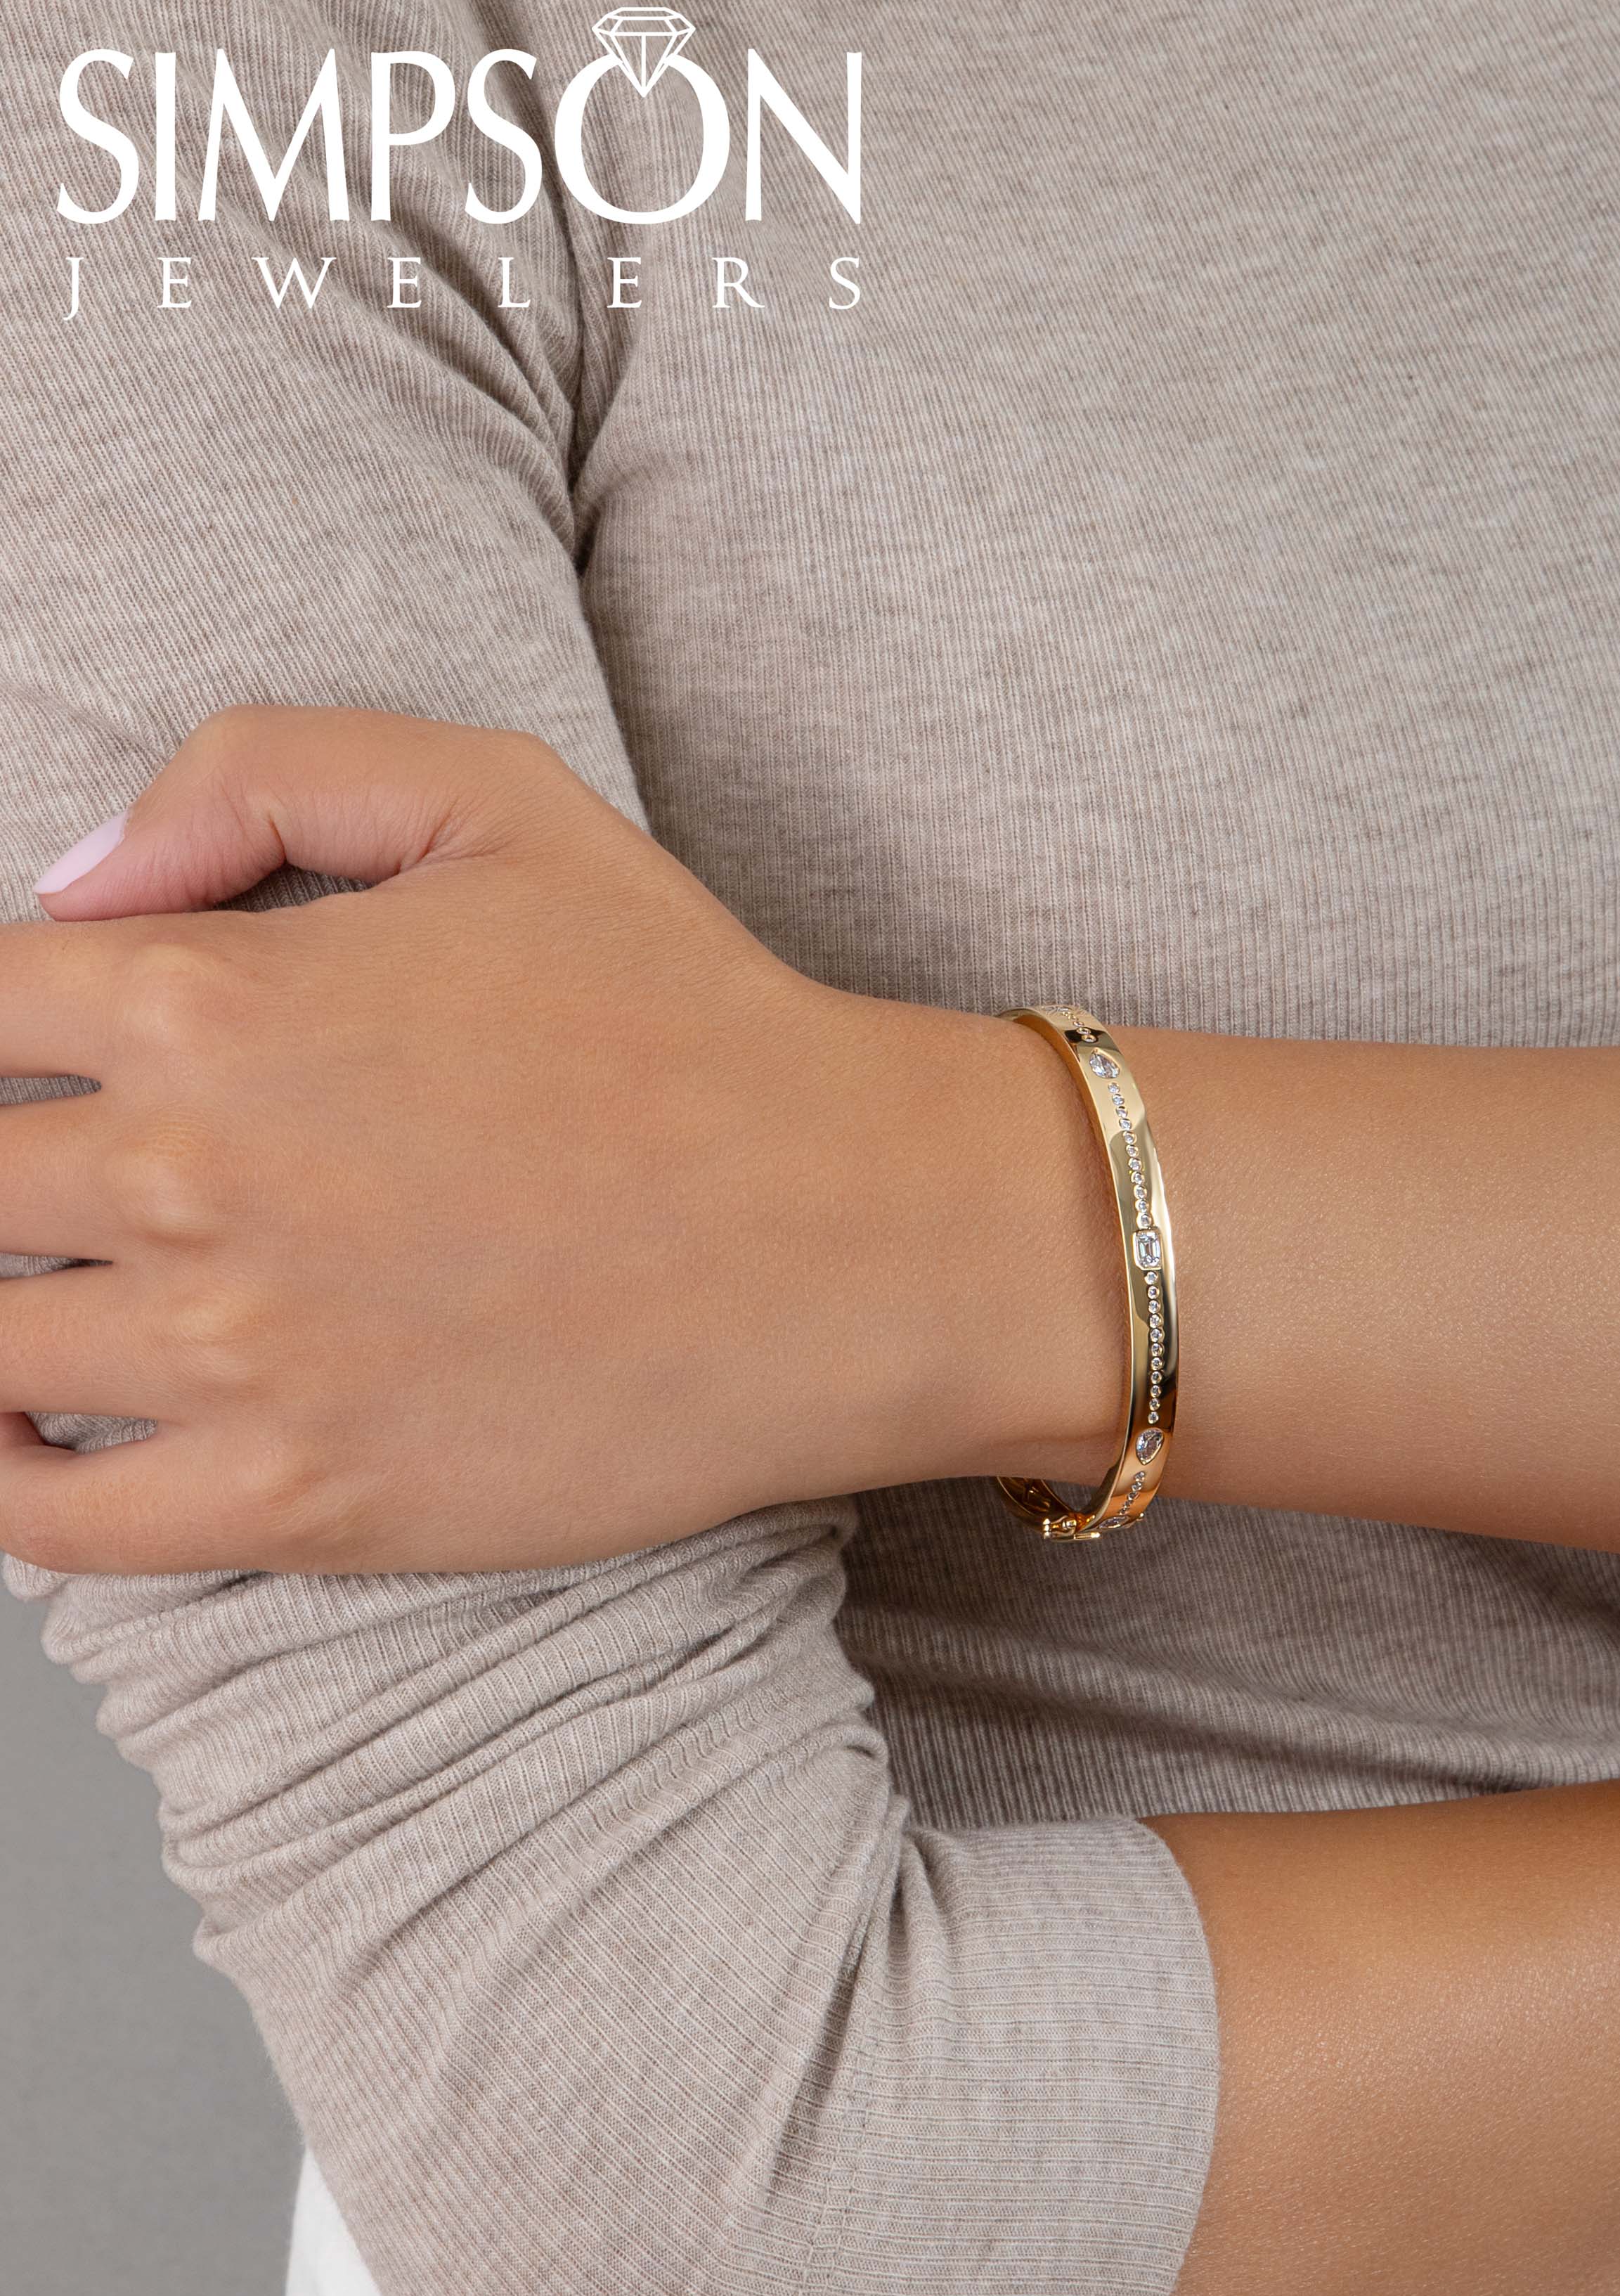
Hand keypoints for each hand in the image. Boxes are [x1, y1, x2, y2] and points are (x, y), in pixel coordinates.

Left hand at [1, 708, 1119, 1571]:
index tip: (34, 1070)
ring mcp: (238, 1354)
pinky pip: (50, 1520)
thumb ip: (258, 775)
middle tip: (52, 1193)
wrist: (859, 1239)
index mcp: (212, 995)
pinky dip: (2, 1481)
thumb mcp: (497, 801)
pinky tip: (24, 1440)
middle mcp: (191, 1175)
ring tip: (49, 1301)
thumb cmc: (694, 1022)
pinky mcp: (302, 1503)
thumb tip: (76, 882)